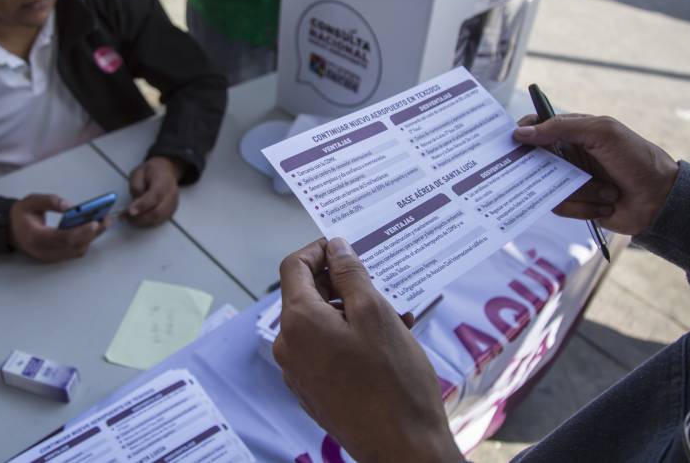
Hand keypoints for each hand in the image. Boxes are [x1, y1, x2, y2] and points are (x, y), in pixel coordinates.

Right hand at [9, 194, 107, 261]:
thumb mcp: (31, 202)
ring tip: (103, 221)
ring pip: (78, 250)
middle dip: (93, 233)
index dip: (80, 231)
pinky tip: (94, 227)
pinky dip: (87, 239)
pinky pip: (76, 250)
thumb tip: (70, 206)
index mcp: (36, 237)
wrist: (10, 231)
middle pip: (75, 246)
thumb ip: (49, 201)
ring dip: (92, 237)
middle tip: (106, 219)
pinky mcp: (57, 257)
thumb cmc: (21, 216)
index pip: (62, 238)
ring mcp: (51, 257)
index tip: (95, 222)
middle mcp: (44, 251)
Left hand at [125, 156, 184, 226]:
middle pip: (158, 211)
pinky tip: (137, 219)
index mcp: (163, 180)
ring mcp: (173, 204)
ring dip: (142, 222)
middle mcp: (171, 194)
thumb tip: (135, 203)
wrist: (166, 171)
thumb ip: (136, 186)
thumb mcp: (138, 173)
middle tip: (125, 217)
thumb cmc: (150, 172)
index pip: (155, 195)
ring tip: (128, 219)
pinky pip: (158, 221)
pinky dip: (147, 222)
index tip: (130, 211)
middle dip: (140, 217)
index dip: (142, 205)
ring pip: (158, 219)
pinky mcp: (171, 211)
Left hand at [274, 238, 462, 462]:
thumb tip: (335, 247)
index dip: (318, 249)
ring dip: (351, 311)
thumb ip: (350, 274)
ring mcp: (298, 371)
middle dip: (341, 283)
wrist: (402, 447)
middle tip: (379, 283)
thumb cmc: (393, 380)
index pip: (293, 266)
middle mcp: (288, 346)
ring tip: (394, 317)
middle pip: (306, 295)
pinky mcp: (312, 390)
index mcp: (298, 322)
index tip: (346, 246)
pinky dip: (348, 337)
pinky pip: (324, 349)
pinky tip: (384, 344)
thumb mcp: (375, 313)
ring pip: (320, 323)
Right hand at [513, 114, 678, 234]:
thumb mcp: (601, 133)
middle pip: (535, 159)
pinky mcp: (574, 203)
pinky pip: (559, 206)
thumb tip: (521, 132)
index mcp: (575, 132)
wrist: (661, 200)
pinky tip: (605, 206)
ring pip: (546, 185)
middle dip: (543, 169)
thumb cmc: (637, 159)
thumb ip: (561, 127)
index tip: (516, 138)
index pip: (538, 126)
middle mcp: (569, 155)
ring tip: (606, 191)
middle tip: (556, 173)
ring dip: (578, 191)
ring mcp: (570, 179)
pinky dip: (582, 207)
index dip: (524, 131)